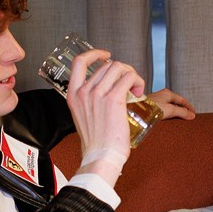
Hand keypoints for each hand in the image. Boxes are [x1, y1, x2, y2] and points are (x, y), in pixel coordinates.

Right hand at [67, 48, 142, 182]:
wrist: (100, 157)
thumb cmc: (96, 143)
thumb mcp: (84, 117)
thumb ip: (89, 101)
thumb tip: (105, 91)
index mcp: (74, 95)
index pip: (79, 62)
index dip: (94, 54)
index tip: (106, 56)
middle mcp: (84, 92)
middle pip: (107, 65)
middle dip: (123, 71)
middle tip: (130, 85)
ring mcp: (98, 94)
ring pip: (120, 68)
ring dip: (132, 76)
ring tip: (136, 90)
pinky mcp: (114, 99)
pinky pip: (129, 77)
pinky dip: (138, 82)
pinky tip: (139, 94)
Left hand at [150, 87, 195, 120]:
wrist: (136, 112)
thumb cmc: (151, 109)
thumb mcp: (170, 110)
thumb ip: (182, 112)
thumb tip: (192, 115)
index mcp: (167, 93)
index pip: (182, 100)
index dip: (189, 107)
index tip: (194, 113)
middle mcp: (161, 95)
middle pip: (175, 102)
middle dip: (182, 109)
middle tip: (188, 117)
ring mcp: (155, 101)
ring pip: (168, 106)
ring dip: (174, 112)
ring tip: (179, 120)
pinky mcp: (150, 108)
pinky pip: (163, 110)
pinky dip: (168, 115)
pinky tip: (167, 121)